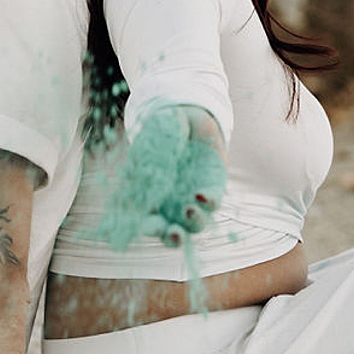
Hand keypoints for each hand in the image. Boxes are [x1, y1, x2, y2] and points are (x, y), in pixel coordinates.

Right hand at [97, 103, 227, 249]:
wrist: (185, 117)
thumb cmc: (158, 135)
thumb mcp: (149, 148)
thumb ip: (146, 169)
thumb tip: (141, 193)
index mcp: (150, 201)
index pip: (146, 224)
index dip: (147, 229)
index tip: (147, 226)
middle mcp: (171, 206)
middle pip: (171, 234)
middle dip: (172, 237)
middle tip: (173, 233)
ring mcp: (192, 200)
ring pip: (195, 225)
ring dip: (193, 222)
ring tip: (189, 209)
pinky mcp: (212, 189)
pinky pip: (212, 205)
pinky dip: (207, 204)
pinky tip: (199, 196)